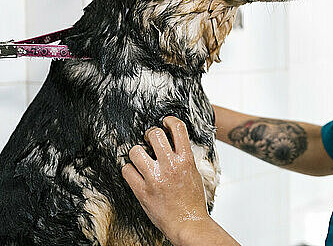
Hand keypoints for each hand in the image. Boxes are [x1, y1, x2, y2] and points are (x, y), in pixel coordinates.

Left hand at [122, 116, 209, 243]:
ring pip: (135, 151)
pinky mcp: (142, 191)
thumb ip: (184, 157)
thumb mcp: (195, 173)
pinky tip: (135, 173)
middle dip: (150, 134)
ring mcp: (155, 179)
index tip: (165, 122)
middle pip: (154, 134)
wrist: (188, 223)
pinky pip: (126, 170)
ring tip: (141, 158)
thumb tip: (174, 142)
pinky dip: (129, 170)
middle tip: (149, 140)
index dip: (169, 120)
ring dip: (137, 152)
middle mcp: (170, 166)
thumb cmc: (193, 200)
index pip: (178, 128)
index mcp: (186, 160)